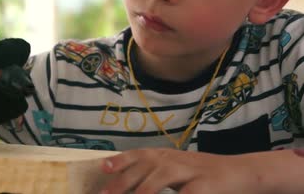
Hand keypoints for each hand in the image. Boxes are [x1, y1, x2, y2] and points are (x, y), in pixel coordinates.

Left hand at [100, 148, 268, 193]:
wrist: (242, 172)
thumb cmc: (202, 174)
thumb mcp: (175, 170)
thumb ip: (152, 175)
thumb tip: (122, 185)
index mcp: (165, 156)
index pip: (139, 154)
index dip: (120, 160)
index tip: (103, 167)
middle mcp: (175, 160)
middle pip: (146, 166)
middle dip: (124, 180)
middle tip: (105, 193)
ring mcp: (191, 171)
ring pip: (163, 176)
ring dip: (145, 189)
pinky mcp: (206, 186)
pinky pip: (188, 193)